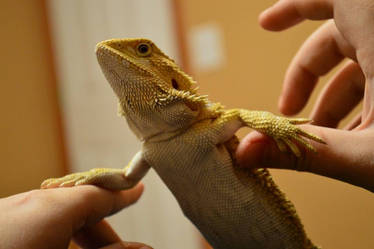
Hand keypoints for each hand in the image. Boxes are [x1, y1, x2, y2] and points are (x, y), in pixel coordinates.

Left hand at [0, 183, 151, 248]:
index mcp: (52, 208)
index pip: (100, 193)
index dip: (123, 194)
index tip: (137, 191)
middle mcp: (28, 202)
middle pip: (79, 204)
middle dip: (102, 228)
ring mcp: (8, 213)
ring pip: (57, 215)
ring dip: (79, 234)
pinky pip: (35, 222)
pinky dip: (55, 235)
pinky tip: (55, 247)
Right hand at [236, 0, 373, 191]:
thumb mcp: (368, 159)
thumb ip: (301, 153)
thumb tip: (244, 152)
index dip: (296, 6)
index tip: (265, 24)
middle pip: (338, 38)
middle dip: (305, 77)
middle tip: (286, 114)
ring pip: (359, 61)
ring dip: (332, 99)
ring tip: (321, 141)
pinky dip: (358, 102)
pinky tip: (352, 140)